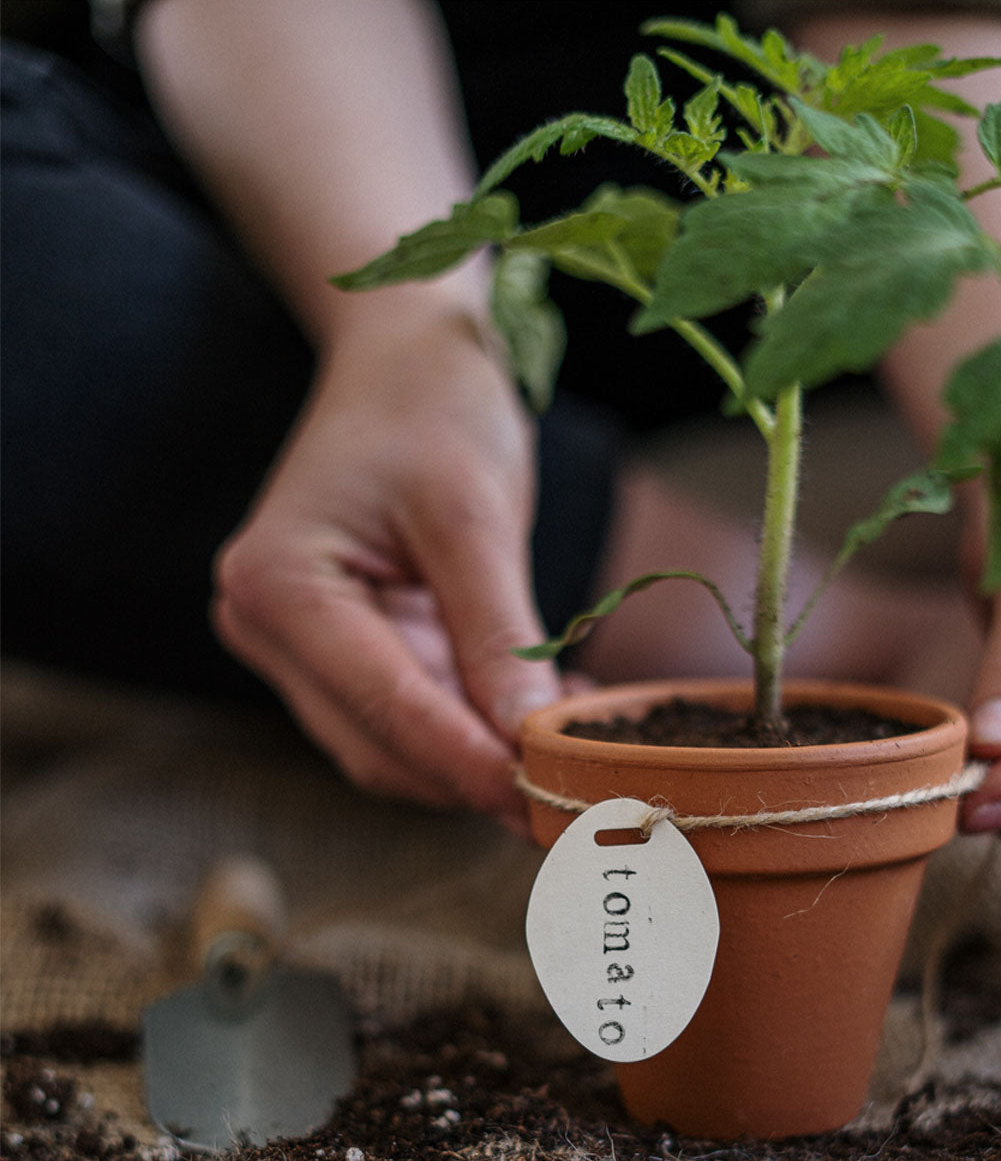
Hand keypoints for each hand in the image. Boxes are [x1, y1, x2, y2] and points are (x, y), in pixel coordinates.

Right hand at [212, 311, 558, 829]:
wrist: (406, 359)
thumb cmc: (432, 407)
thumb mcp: (473, 514)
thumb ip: (496, 632)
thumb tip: (529, 740)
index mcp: (278, 583)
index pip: (383, 705)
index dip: (469, 762)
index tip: (545, 801)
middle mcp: (266, 625)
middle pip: (378, 741)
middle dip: (474, 773)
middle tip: (572, 793)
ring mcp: (300, 642)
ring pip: (392, 742)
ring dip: (478, 756)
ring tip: (569, 742)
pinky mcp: (340, 646)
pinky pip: (409, 710)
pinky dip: (473, 725)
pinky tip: (540, 709)